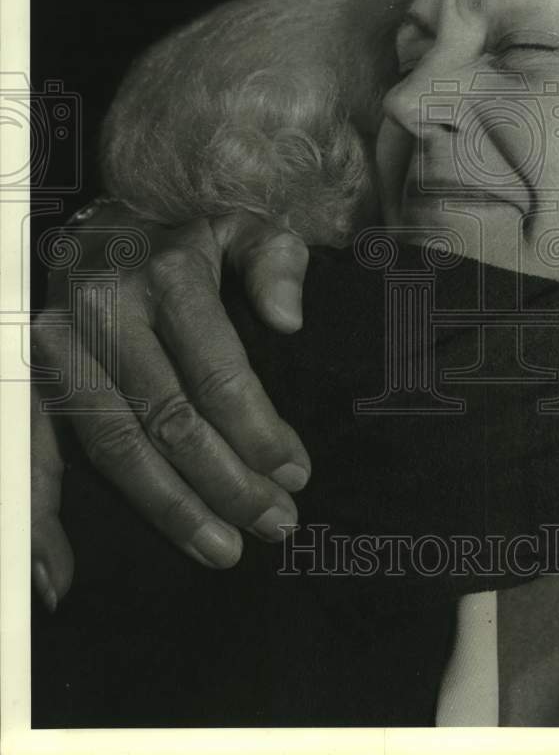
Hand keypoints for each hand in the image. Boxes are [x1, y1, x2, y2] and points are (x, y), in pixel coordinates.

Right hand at [31, 203, 309, 610]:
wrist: (110, 212)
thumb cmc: (191, 226)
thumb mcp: (245, 222)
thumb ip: (274, 262)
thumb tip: (288, 321)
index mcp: (165, 275)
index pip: (217, 372)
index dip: (259, 432)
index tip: (296, 475)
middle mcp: (104, 311)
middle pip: (169, 420)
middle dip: (228, 483)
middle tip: (274, 524)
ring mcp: (60, 345)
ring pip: (114, 446)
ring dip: (169, 507)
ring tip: (221, 548)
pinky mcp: (34, 372)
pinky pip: (34, 451)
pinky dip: (43, 517)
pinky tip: (64, 575)